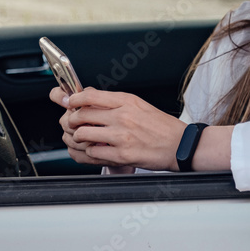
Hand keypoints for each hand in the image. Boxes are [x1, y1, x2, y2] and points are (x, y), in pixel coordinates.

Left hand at [49, 87, 186, 169]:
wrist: (179, 145)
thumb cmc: (161, 126)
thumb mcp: (138, 105)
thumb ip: (114, 101)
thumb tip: (89, 96)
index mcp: (126, 101)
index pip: (90, 95)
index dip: (73, 99)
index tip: (69, 102)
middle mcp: (122, 116)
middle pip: (81, 114)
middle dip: (71, 119)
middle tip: (71, 122)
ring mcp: (121, 136)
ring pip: (82, 133)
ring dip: (78, 137)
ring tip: (82, 137)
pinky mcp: (121, 155)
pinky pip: (92, 152)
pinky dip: (89, 152)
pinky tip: (94, 149)